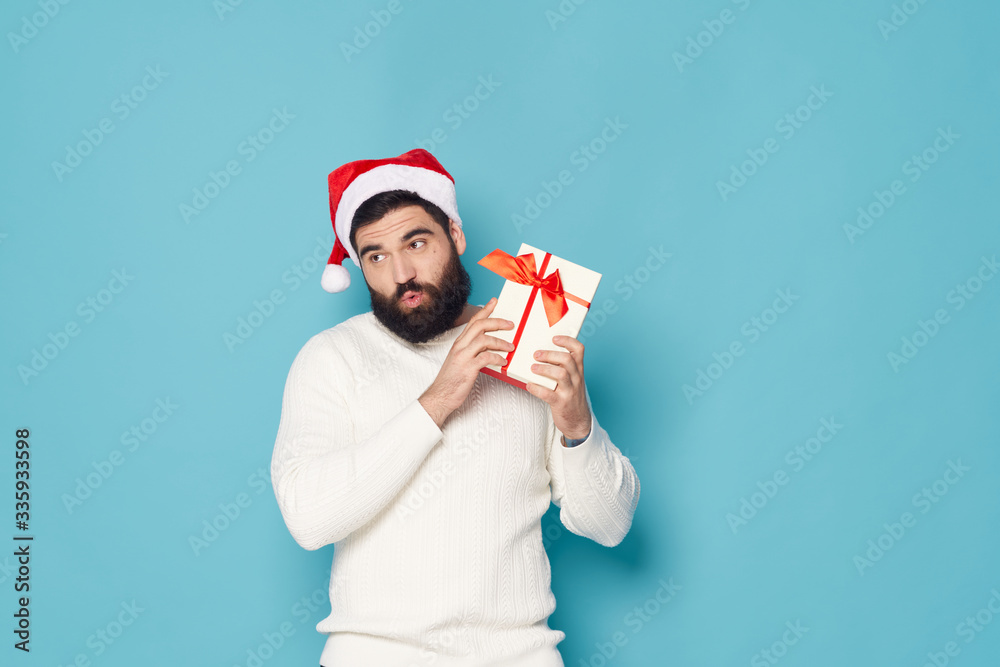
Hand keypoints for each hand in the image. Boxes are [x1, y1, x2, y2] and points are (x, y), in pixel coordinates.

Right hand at [419, 297, 514, 427]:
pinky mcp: (467, 368)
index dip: (485, 310)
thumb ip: (474, 351)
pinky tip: (503, 362)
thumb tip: (490, 345)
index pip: (473, 321)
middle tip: (511, 324)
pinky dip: (497, 358)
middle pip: (480, 325)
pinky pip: (486, 357)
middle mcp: (460, 346)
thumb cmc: (452, 380)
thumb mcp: (462, 360)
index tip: (494, 302)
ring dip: (501, 342)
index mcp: (459, 343)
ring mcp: (463, 356)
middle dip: (497, 322)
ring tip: (511, 347)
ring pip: (484, 339)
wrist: (440, 396)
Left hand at [525, 335, 590, 438]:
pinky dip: (537, 388)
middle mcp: (576, 379)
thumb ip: (562, 367)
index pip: (579, 350)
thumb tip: (542, 353)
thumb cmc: (571, 397)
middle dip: (550, 354)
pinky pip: (548, 394)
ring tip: (532, 368)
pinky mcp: (561, 403)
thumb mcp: (572, 380)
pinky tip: (529, 385)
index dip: (567, 341)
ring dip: (544, 369)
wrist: (578, 422)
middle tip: (536, 354)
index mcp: (578, 370)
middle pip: (567, 360)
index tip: (554, 338)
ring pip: (561, 374)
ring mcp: (570, 391)